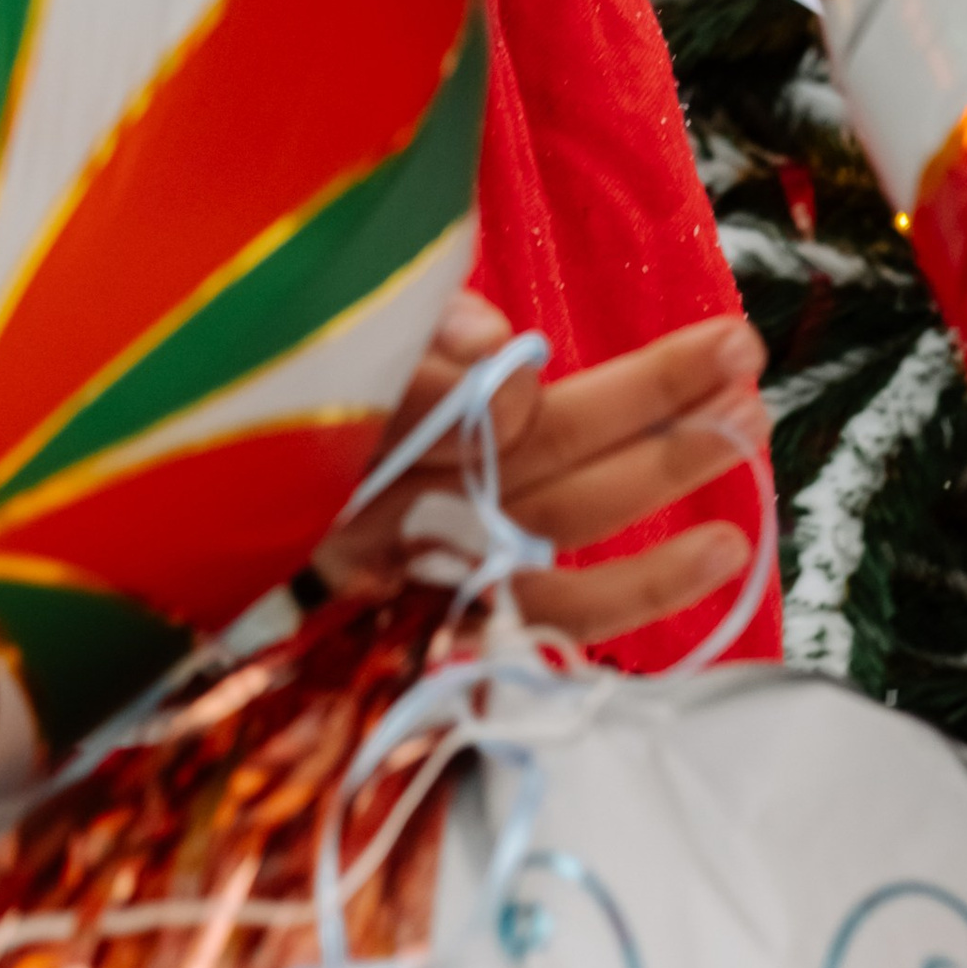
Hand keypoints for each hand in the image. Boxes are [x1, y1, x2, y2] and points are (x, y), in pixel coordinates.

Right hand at [315, 291, 768, 646]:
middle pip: (530, 445)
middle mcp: (388, 505)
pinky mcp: (461, 631)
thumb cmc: (282, 428)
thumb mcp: (327, 356)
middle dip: (644, 395)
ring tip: (750, 423)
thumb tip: (496, 337)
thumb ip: (415, 336)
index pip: (423, 405)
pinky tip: (725, 548)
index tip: (522, 355)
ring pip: (564, 514)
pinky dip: (647, 584)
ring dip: (666, 467)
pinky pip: (563, 612)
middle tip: (739, 350)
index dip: (483, 384)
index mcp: (344, 425)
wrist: (216, 578)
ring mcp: (431, 570)